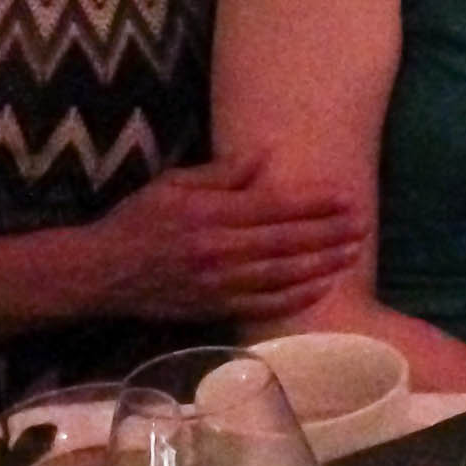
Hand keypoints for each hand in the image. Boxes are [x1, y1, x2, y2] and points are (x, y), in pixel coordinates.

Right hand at [86, 154, 366, 322]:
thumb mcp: (174, 183)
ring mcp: (217, 286)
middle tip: (364, 223)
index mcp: (208, 215)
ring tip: (354, 252)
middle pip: (286, 243)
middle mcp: (217, 252)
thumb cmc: (139, 221)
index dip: (314, 203)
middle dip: (330, 233)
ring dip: (323, 264)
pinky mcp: (215, 310)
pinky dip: (297, 298)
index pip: (274, 207)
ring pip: (282, 277)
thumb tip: (266, 155)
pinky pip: (265, 306)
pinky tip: (322, 286)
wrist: (101, 273)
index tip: (346, 196)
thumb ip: (222, 173)